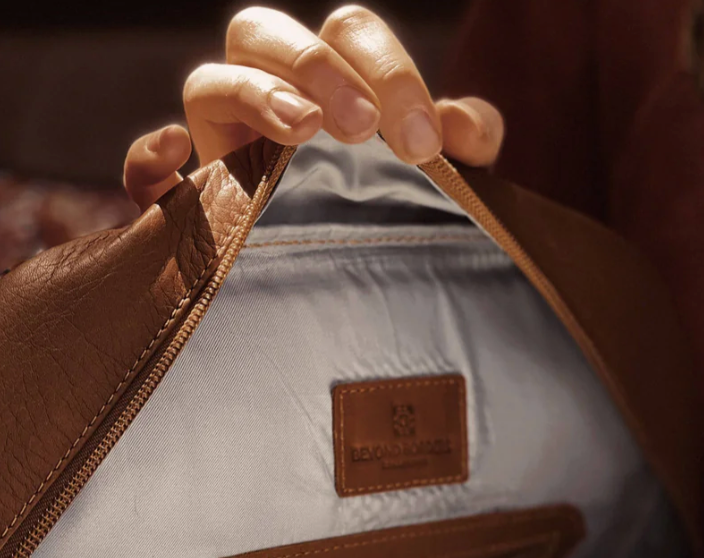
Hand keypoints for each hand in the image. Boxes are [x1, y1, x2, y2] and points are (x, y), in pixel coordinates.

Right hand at [123, 5, 504, 210]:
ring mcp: (224, 142)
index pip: (348, 33)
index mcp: (333, 78)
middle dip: (317, 68)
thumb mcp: (444, 177)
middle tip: (363, 130)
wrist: (363, 288)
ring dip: (253, 93)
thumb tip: (465, 127)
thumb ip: (463, 142)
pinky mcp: (194, 201)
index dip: (389, 73)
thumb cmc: (401, 214)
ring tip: (301, 130)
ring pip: (208, 80)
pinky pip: (146, 169)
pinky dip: (150, 162)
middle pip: (267, 32)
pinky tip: (177, 156)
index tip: (426, 142)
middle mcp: (272, 95)